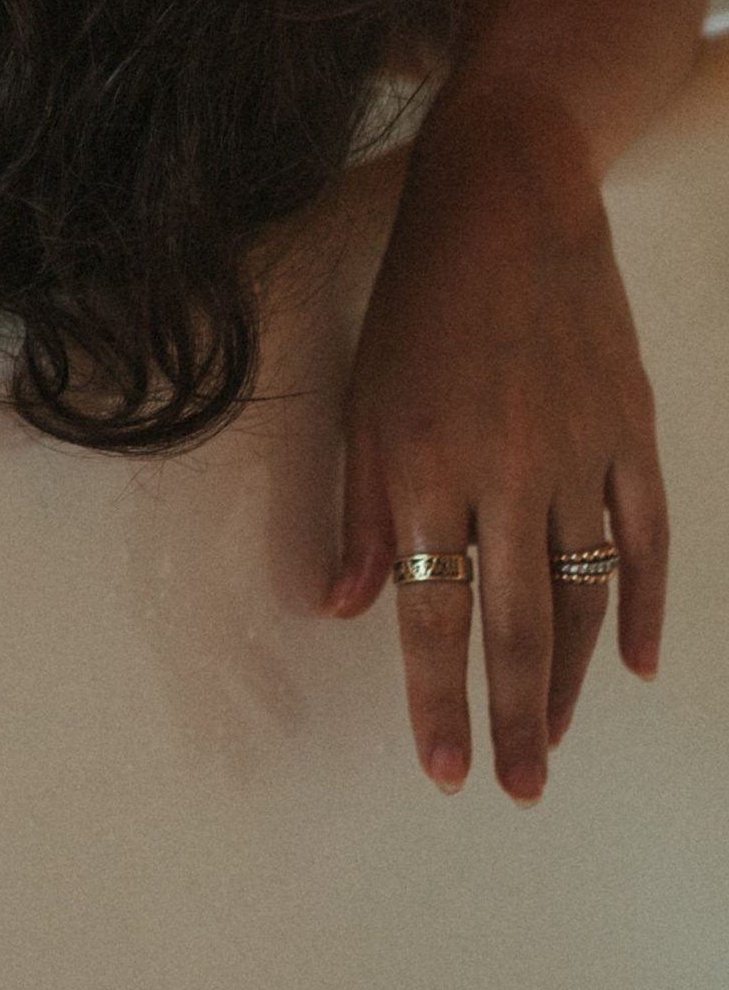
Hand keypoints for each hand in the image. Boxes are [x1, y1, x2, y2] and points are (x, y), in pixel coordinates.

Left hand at [327, 87, 666, 798]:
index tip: (443, 768)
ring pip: (582, 597)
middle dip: (513, 718)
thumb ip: (359, 510)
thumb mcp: (364, 400)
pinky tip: (635, 666)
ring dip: (571, 681)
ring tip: (553, 742)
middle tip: (513, 789)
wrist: (509, 200)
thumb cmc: (418, 301)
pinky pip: (646, 540)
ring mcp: (578, 453)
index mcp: (424, 464)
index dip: (437, 696)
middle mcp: (505, 471)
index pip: (432, 609)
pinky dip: (645, 606)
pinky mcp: (630, 430)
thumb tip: (344, 607)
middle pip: (516, 625)